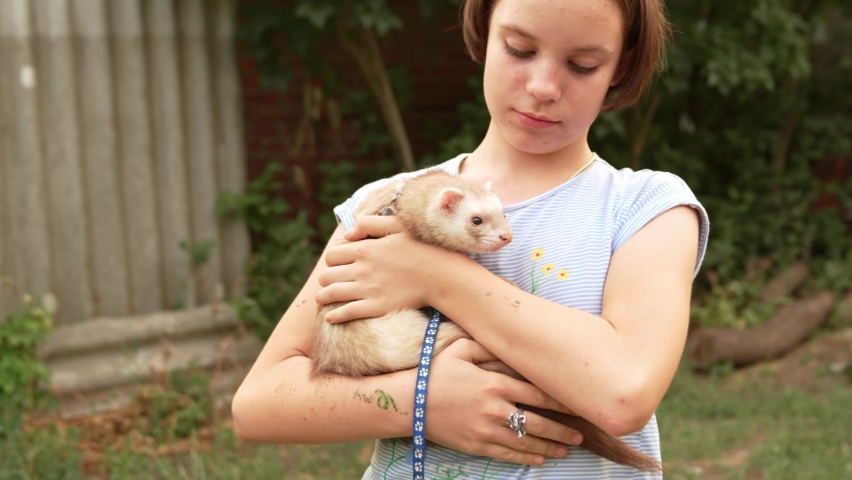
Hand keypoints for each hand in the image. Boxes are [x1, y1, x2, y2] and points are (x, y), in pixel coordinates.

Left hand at [316, 215, 454, 322]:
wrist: (441, 275)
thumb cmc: (422, 247)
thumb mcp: (397, 225)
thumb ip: (370, 224)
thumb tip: (348, 233)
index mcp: (364, 249)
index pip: (332, 255)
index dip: (333, 260)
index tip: (338, 264)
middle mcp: (361, 270)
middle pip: (327, 275)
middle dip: (325, 278)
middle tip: (329, 281)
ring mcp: (367, 290)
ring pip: (331, 294)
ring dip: (323, 296)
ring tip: (323, 298)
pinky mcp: (376, 307)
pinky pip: (346, 313)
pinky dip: (334, 316)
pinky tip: (330, 317)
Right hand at [425, 338, 583, 465]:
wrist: (409, 403)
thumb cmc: (435, 372)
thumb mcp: (460, 349)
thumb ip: (489, 348)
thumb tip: (512, 345)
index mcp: (495, 384)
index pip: (538, 393)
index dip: (562, 400)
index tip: (579, 403)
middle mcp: (495, 409)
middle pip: (539, 422)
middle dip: (564, 429)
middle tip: (581, 434)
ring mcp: (486, 431)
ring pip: (526, 442)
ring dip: (551, 447)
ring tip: (567, 449)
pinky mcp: (476, 446)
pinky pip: (507, 455)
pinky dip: (526, 458)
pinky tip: (540, 459)